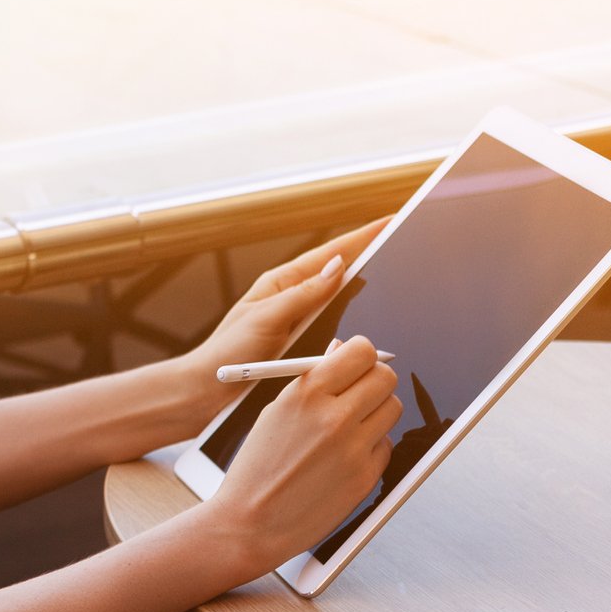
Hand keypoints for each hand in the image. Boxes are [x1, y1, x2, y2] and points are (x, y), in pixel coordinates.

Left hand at [175, 215, 390, 418]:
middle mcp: (292, 298)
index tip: (390, 221)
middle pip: (339, 271)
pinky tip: (373, 321)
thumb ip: (303, 294)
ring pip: (340, 298)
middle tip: (402, 241)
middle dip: (370, 255)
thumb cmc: (229, 352)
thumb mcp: (267, 319)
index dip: (362, 237)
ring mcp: (298, 321)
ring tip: (396, 270)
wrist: (208, 390)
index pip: (330, 254)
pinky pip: (335, 325)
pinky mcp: (301, 344)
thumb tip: (337, 266)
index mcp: (281, 283)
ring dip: (366, 285)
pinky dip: (355, 318)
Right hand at [202, 335, 401, 577]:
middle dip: (374, 378)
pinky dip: (371, 445)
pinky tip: (345, 455)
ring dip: (376, 410)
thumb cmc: (258, 466)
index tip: (358, 360)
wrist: (252, 522)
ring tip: (350, 423)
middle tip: (360, 388)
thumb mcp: (276, 411)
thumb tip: (343, 351)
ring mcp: (354, 449)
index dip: (363, 353)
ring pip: (393, 409)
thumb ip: (313, 380)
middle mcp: (334, 418)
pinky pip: (386, 445)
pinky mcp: (366, 477)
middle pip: (385, 378)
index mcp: (306, 394)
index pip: (361, 352)